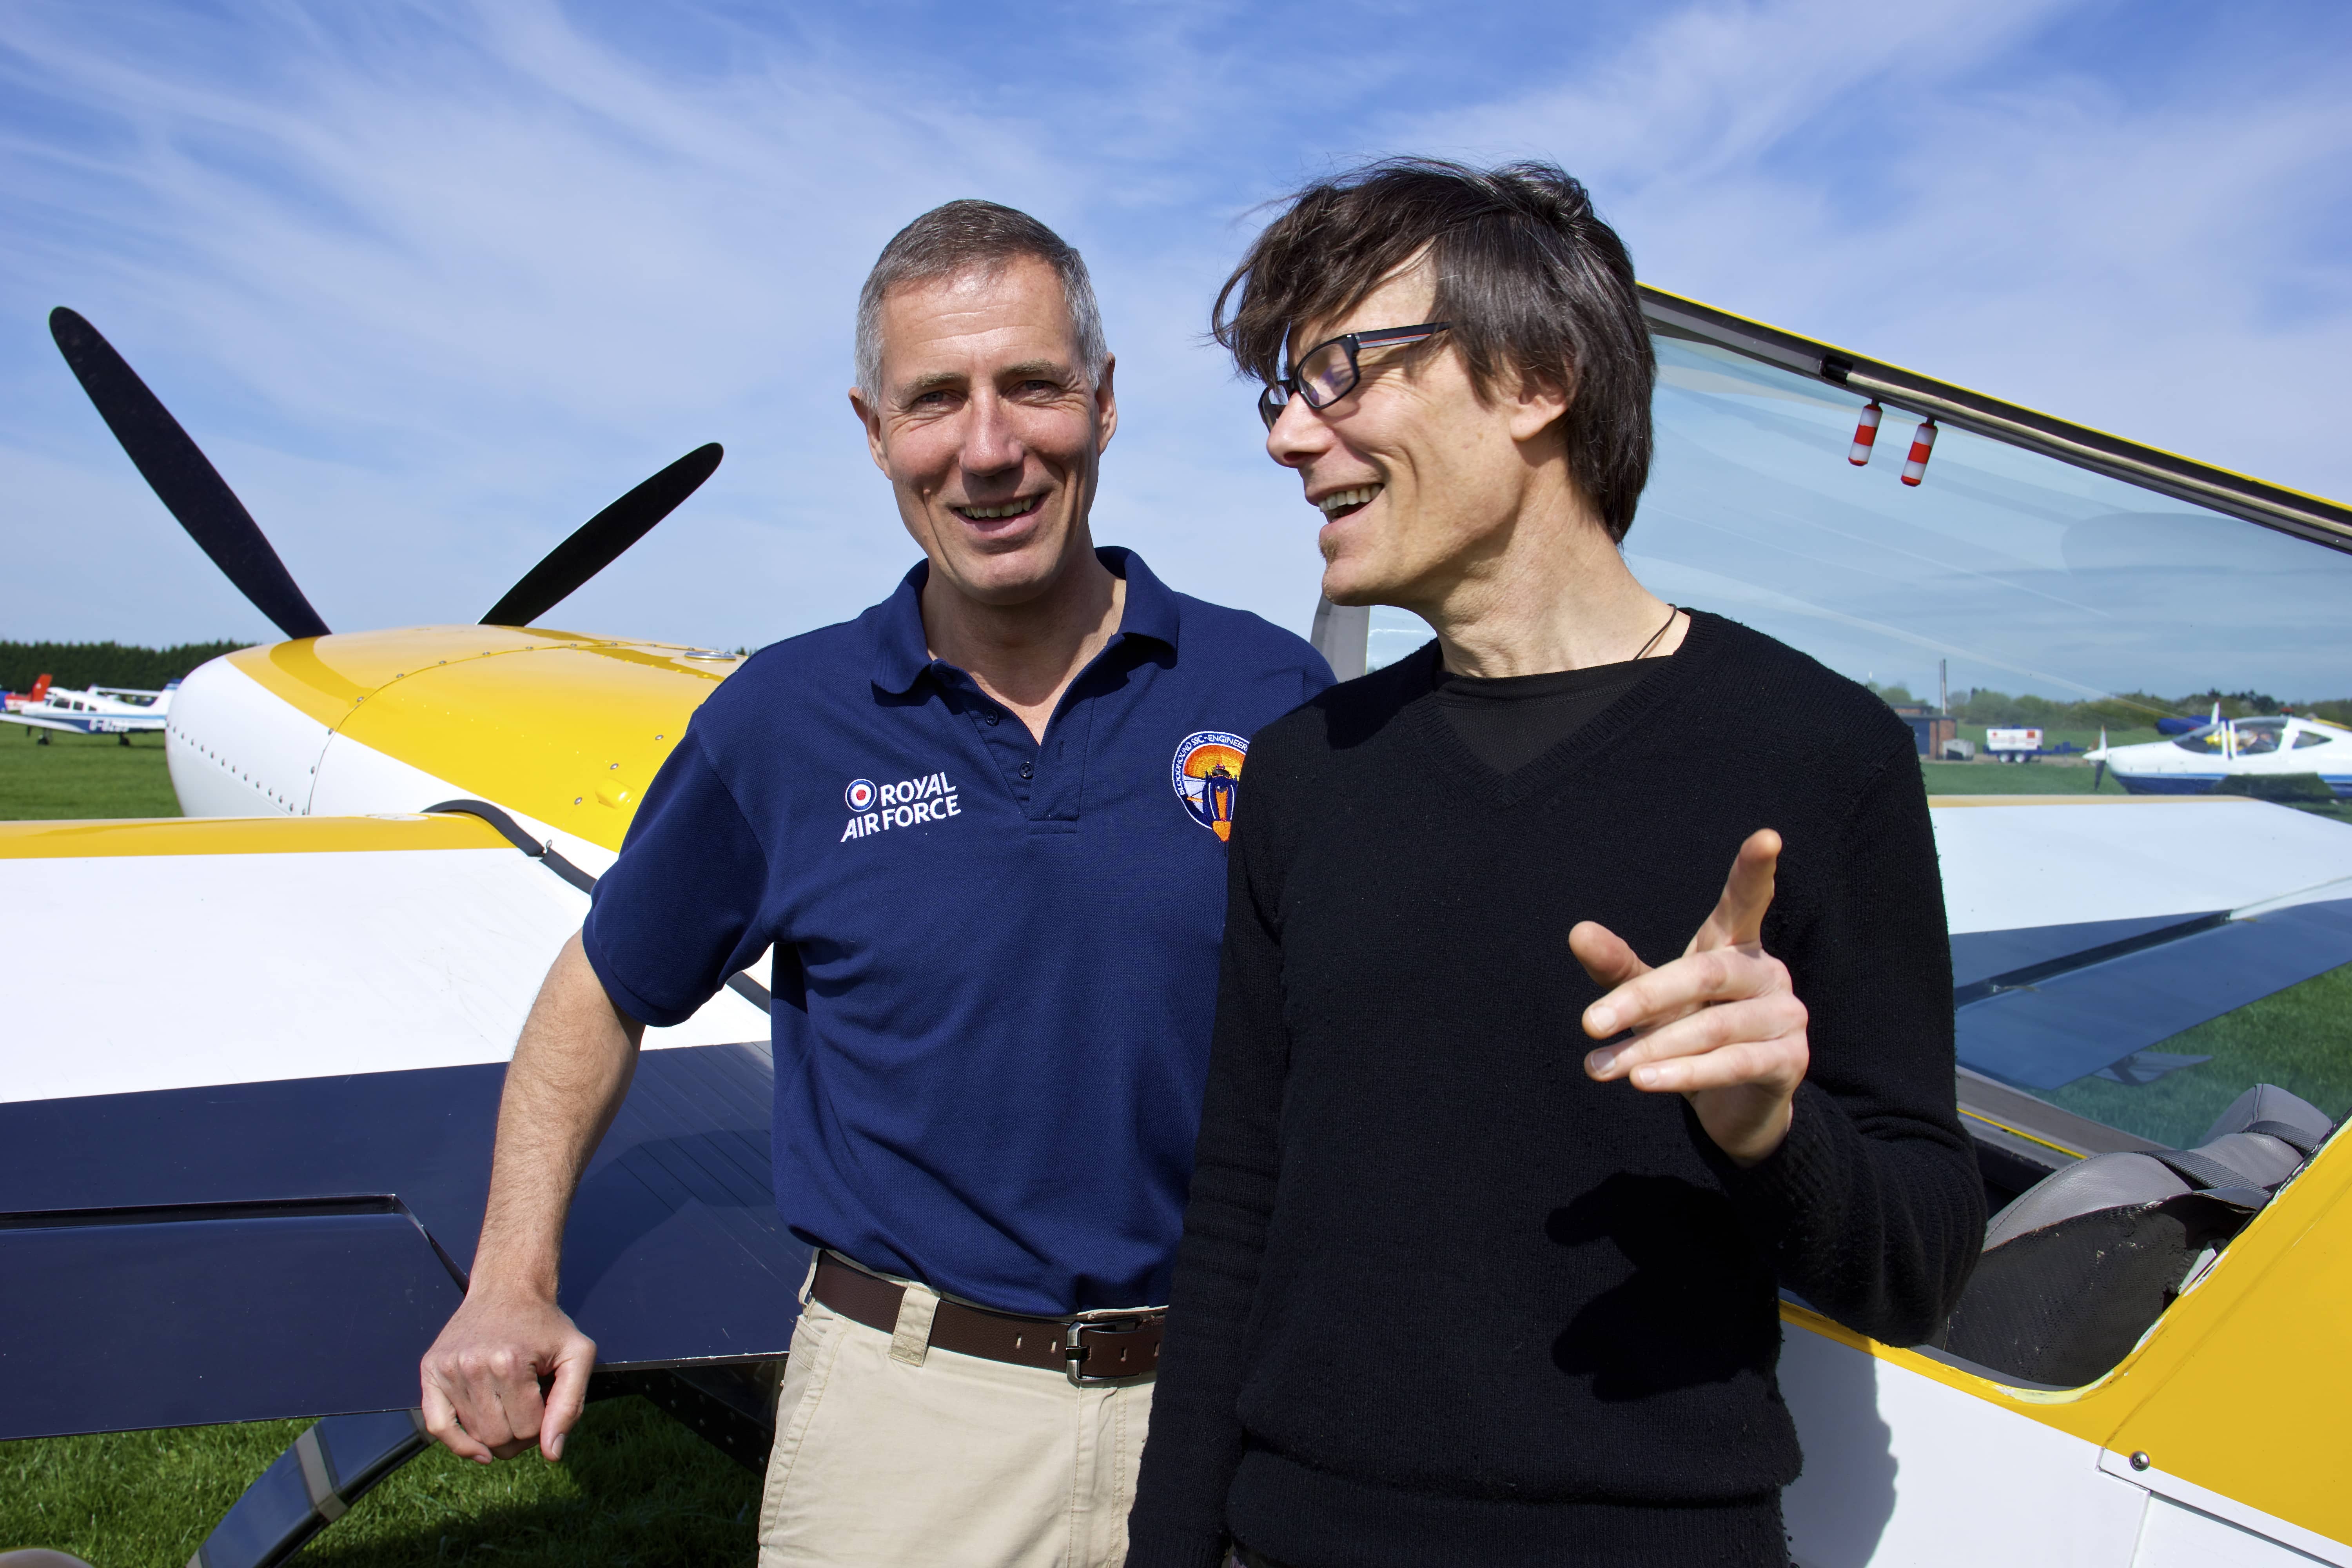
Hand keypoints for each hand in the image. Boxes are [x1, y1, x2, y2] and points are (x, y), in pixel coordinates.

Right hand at [419, 1289, 596, 1462]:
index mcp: (510, 1363)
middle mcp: (474, 1367)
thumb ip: (571, 1405)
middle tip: (529, 1409)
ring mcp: (448, 1369)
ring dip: (495, 1433)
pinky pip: (437, 1426)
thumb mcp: (577, 1354)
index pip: (528, 1430)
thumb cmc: (545, 1324)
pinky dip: (458, 1443)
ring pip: (474, 1435)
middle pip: (499, 1438)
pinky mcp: (431, 1370)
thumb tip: (552, 1454)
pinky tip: (478, 1449)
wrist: (508, 1288)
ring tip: (509, 1406)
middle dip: (520, 1434)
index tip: (547, 1403)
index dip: (544, 1425)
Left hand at [1569, 829, 1808, 1165]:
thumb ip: (1618, 969)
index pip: (1745, 902)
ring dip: (1652, 1048)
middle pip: (1704, 973)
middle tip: (1588, 1023)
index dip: (1754, 871)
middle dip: (1641, 1000)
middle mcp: (1767, 972)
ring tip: (1599, 1068)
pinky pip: (1734, 1063)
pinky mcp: (1790, 1060)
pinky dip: (1685, 1072)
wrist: (1734, 1107)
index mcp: (1734, 946)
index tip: (1767, 837)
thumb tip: (1578, 931)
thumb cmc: (1690, 1032)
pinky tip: (1645, 1080)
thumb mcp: (1651, 1000)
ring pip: (1713, 1026)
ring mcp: (1786, 1015)